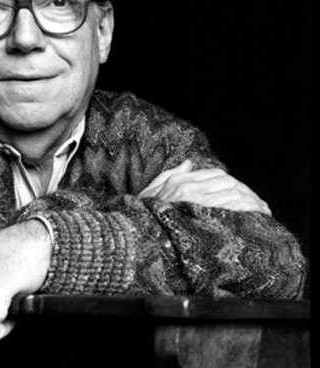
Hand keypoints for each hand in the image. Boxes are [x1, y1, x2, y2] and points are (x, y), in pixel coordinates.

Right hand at [139, 160, 270, 214]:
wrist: (136, 236)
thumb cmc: (142, 217)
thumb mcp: (152, 192)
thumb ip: (171, 174)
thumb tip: (189, 161)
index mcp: (180, 182)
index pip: (215, 174)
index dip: (233, 182)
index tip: (243, 193)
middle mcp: (191, 189)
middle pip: (228, 183)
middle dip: (247, 192)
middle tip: (260, 205)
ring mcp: (197, 202)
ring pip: (233, 194)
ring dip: (251, 201)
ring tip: (262, 212)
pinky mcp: (203, 216)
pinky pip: (231, 207)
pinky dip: (247, 209)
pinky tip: (256, 215)